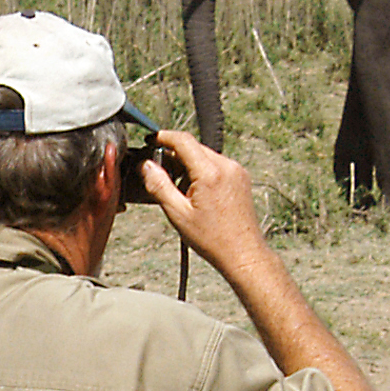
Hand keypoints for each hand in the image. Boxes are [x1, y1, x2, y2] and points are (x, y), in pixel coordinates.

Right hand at [135, 130, 268, 272]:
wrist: (243, 253)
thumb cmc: (214, 239)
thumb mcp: (178, 214)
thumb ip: (159, 185)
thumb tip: (146, 166)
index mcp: (210, 173)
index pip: (183, 140)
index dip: (163, 137)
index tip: (151, 139)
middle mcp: (227, 167)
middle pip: (194, 147)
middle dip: (175, 156)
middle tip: (161, 174)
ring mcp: (237, 171)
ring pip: (205, 156)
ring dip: (189, 165)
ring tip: (182, 193)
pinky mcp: (241, 178)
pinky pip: (217, 165)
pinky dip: (203, 172)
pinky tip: (197, 194)